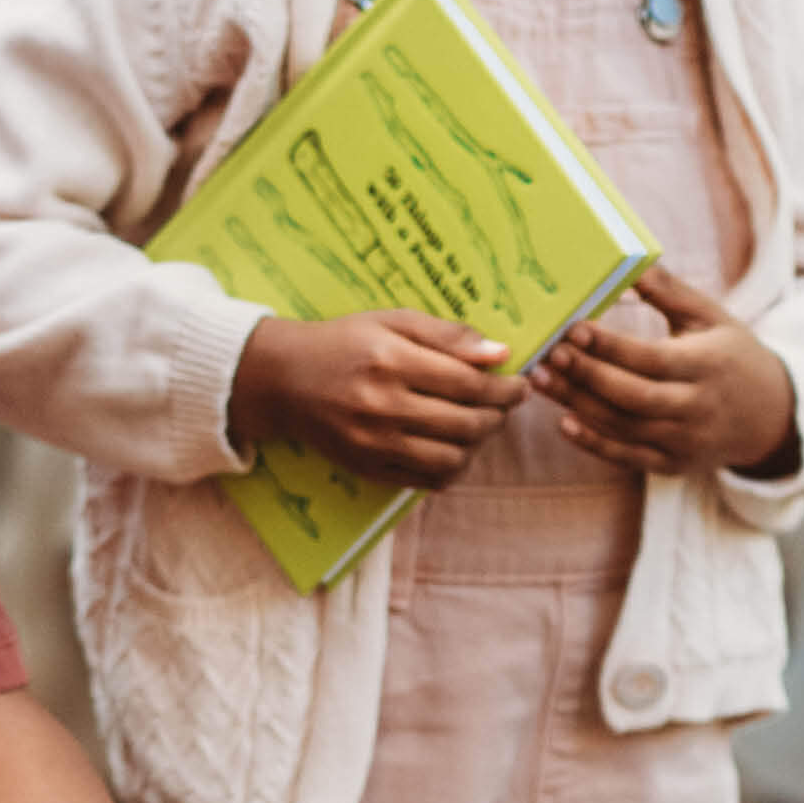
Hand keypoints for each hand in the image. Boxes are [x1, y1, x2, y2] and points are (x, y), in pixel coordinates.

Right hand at [228, 311, 527, 489]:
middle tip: (504, 404)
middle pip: (467, 423)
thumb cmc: (343, 344)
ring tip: (480, 425)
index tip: (519, 384)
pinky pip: (427, 481)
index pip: (469, 383)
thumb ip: (446, 335)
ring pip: (452, 458)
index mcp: (391, 361)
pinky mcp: (368, 468)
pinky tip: (454, 448)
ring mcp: (374, 443)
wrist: (283, 381)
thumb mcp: (391, 321)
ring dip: (478, 445)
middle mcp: (382, 406)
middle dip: (499, 415)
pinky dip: (452, 469)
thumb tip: (499, 354)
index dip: (505, 388)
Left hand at [527, 268, 799, 477]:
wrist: (771, 416)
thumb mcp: (712, 318)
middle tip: (547, 355)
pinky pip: (627, 457)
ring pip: (623, 427)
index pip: (652, 358)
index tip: (573, 328)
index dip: (611, 347)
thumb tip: (631, 263)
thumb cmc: (732, 356)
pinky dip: (593, 443)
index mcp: (708, 365)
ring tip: (540, 380)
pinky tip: (563, 421)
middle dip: (586, 376)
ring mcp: (684, 440)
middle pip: (633, 396)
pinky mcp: (673, 464)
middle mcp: (696, 407)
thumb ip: (671, 292)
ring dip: (578, 404)